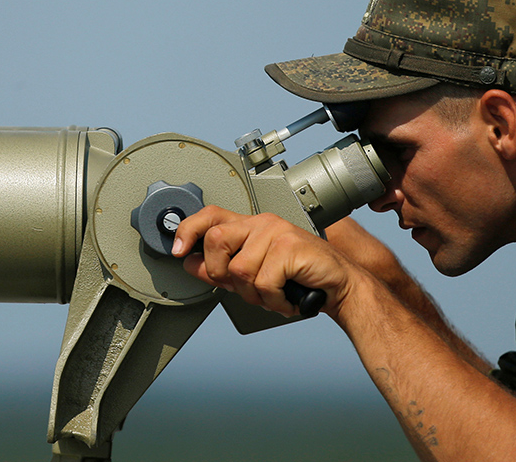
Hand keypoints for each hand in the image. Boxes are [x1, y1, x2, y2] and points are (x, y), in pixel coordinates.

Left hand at [172, 205, 353, 316]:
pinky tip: (287, 297)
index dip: (188, 230)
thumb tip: (190, 262)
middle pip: (215, 241)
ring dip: (256, 295)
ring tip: (275, 295)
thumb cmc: (298, 279)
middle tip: (247, 288)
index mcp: (251, 226)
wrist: (338, 286)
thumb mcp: (254, 275)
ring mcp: (276, 232)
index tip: (177, 251)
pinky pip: (263, 282)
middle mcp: (262, 224)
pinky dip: (274, 300)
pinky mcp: (289, 246)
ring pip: (239, 270)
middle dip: (222, 275)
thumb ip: (223, 268)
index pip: (210, 216)